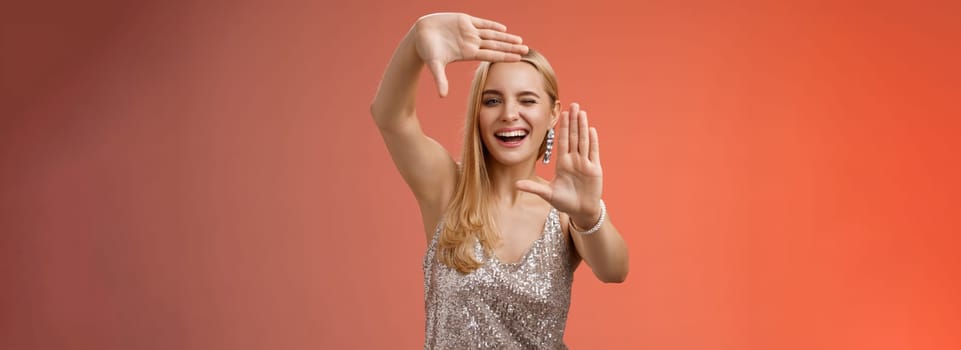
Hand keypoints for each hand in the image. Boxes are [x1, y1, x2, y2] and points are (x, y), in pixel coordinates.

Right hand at [411, 13, 528, 96]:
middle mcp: (471, 42)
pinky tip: (503, 28)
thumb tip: (442, 97)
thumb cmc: (427, 50)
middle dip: (511, 47)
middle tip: (527, 49)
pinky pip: (481, 23)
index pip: (491, 54)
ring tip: (519, 40)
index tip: (518, 59)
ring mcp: (469, 31)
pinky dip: (492, 25)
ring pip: (492, 34)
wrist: (419, 35)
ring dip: (506, 37)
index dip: (505, 55)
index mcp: (468, 53)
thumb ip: (440, 80)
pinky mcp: (464, 20)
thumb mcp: (435, 65)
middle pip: (496, 45)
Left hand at [516, 103, 603, 226]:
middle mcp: (574, 160)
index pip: (562, 141)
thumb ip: (533, 188)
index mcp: (563, 164)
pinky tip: (591, 130)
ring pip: (583, 141)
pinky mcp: (594, 169)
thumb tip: (515, 185)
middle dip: (573, 121)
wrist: (581, 212)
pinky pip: (593, 152)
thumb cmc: (565, 202)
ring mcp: (585, 163)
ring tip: (582, 112)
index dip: (562, 127)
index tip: (562, 114)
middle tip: (573, 104)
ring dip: (583, 127)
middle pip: (573, 136)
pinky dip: (592, 141)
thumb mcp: (547, 194)